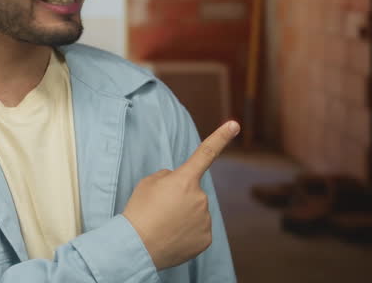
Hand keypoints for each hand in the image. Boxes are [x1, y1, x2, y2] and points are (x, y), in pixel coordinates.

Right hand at [122, 120, 239, 269]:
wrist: (137, 247)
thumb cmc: (139, 211)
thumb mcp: (147, 183)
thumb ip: (167, 176)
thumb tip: (178, 181)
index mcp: (184, 179)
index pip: (205, 153)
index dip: (221, 137)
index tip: (234, 124)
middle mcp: (200, 197)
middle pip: (193, 192)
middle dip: (180, 197)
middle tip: (160, 210)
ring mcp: (205, 219)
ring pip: (196, 212)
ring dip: (183, 216)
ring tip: (163, 225)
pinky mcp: (206, 239)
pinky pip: (198, 230)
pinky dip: (187, 233)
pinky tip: (172, 237)